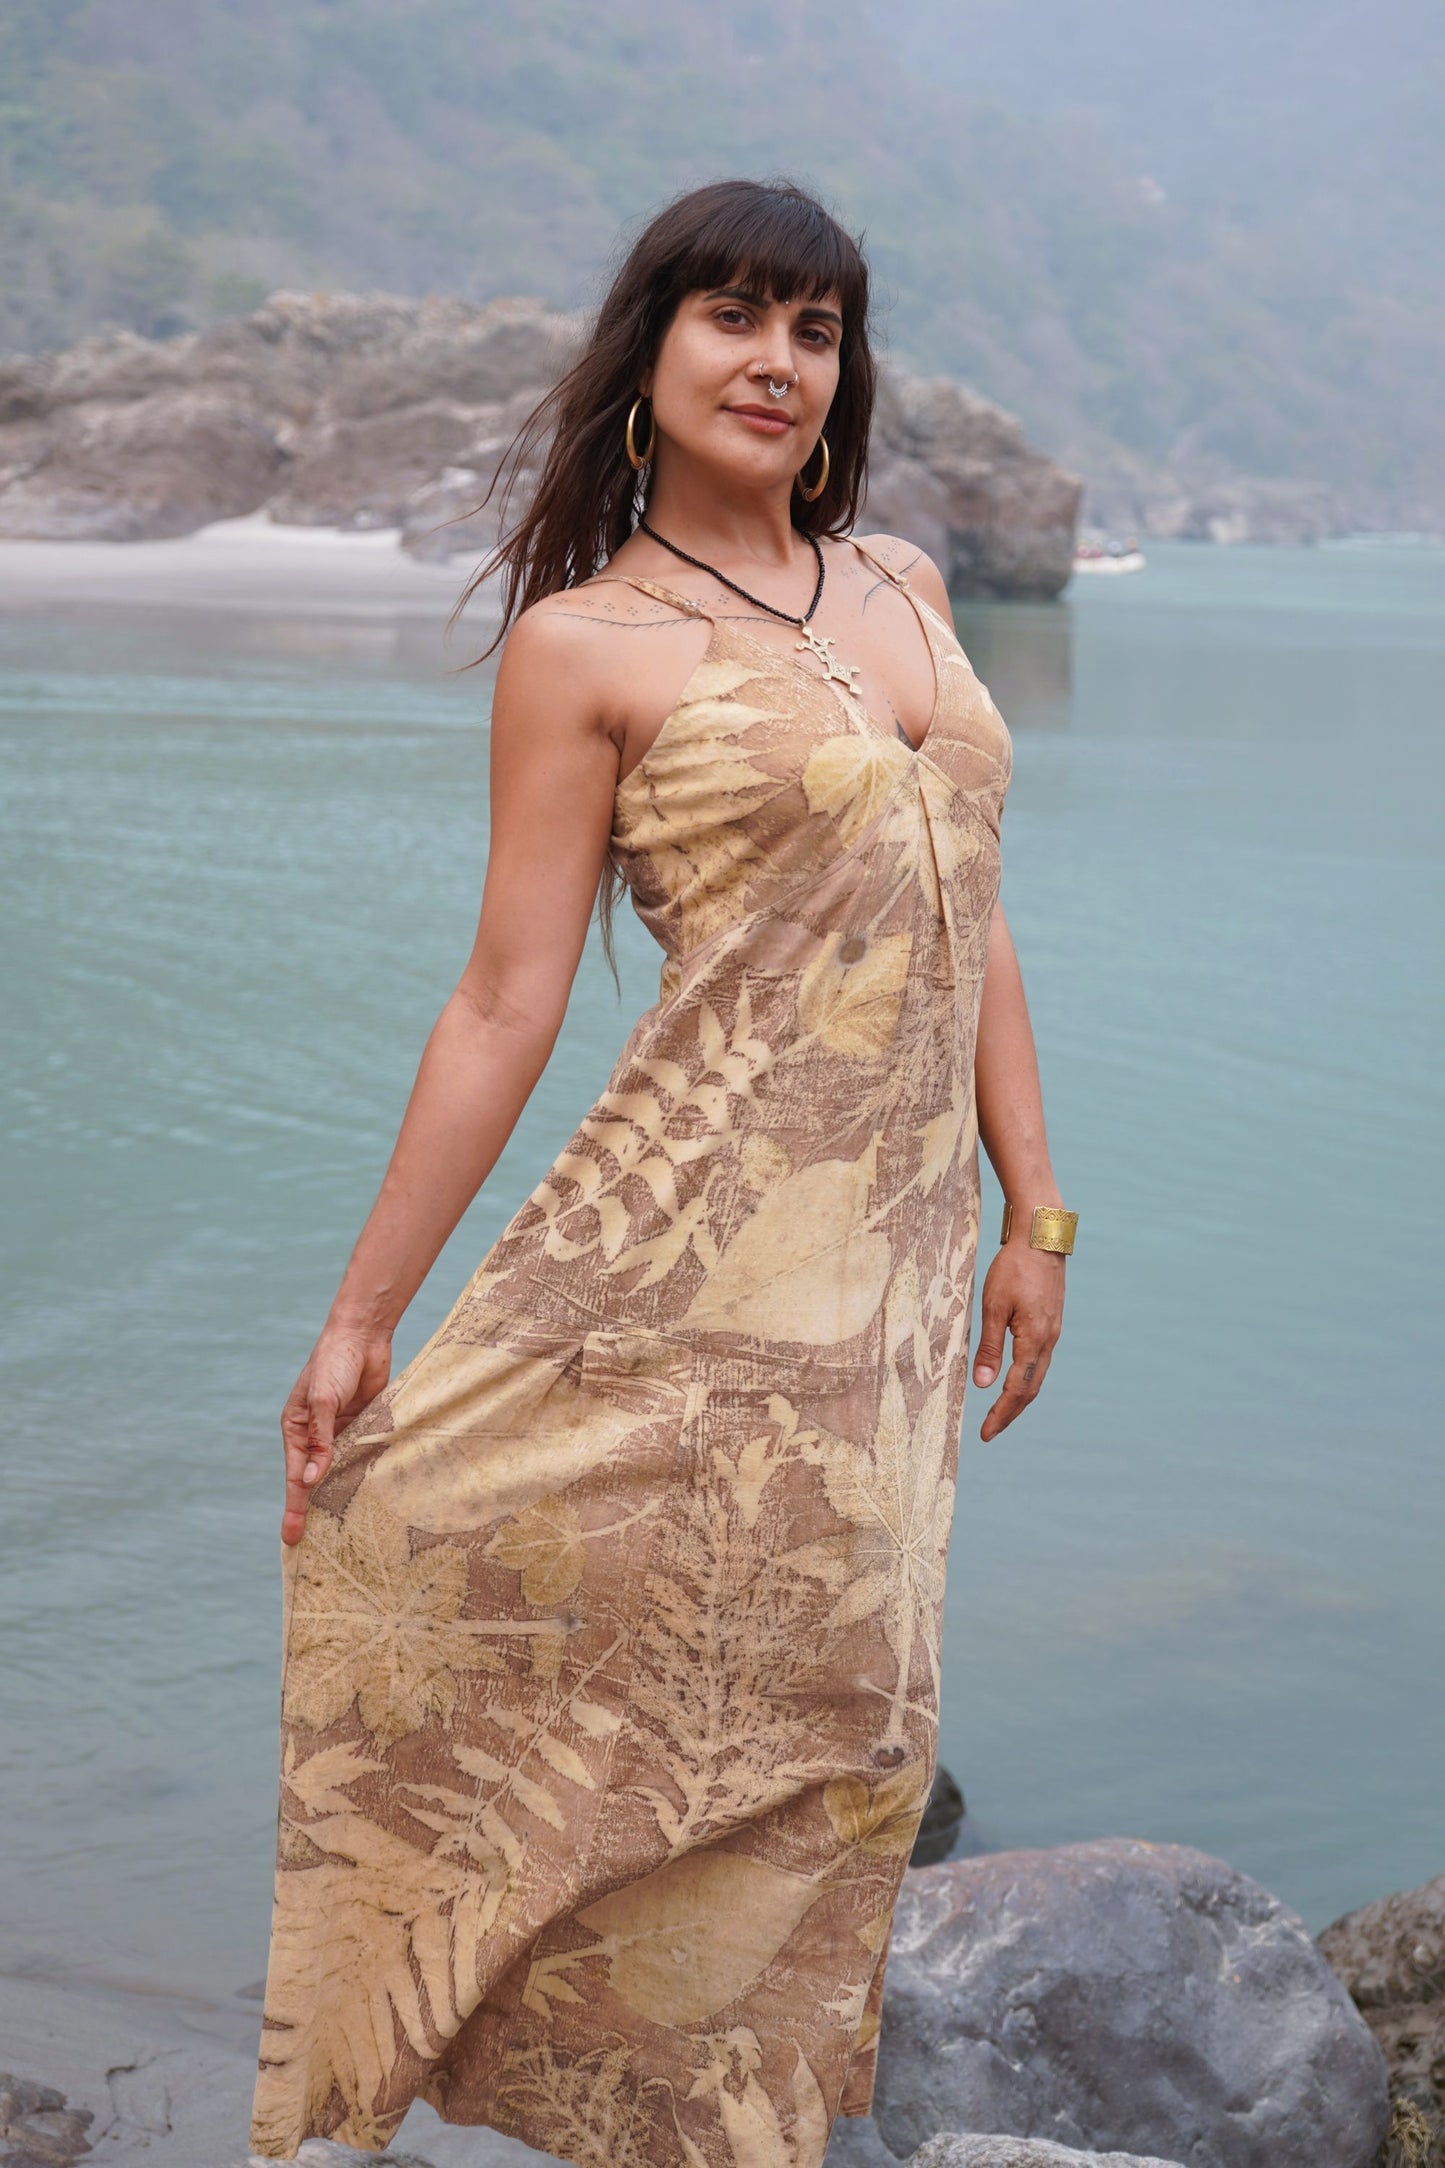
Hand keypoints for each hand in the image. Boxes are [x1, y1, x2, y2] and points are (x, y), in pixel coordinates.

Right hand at [280, 1323, 392, 1545]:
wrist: (364, 1335)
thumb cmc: (334, 1362)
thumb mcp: (322, 1400)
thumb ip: (320, 1439)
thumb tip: (312, 1478)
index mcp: (295, 1428)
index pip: (295, 1476)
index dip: (294, 1507)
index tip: (291, 1537)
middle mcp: (315, 1434)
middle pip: (314, 1480)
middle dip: (311, 1511)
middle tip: (307, 1546)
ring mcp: (339, 1432)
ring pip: (339, 1471)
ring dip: (340, 1495)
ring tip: (341, 1532)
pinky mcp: (363, 1426)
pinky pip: (361, 1455)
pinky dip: (362, 1473)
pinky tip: (368, 1496)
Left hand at [972, 1240, 1064, 1441]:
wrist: (1041, 1237)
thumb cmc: (1014, 1267)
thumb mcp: (993, 1306)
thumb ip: (990, 1347)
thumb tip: (983, 1385)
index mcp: (1034, 1340)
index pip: (1017, 1389)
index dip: (1001, 1414)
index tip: (986, 1433)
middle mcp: (1048, 1341)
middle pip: (1031, 1389)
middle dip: (1010, 1413)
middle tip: (990, 1431)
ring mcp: (1053, 1332)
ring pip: (1036, 1377)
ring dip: (1019, 1398)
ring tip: (999, 1412)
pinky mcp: (1051, 1323)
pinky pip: (1039, 1361)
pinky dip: (1025, 1379)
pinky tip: (1013, 1380)